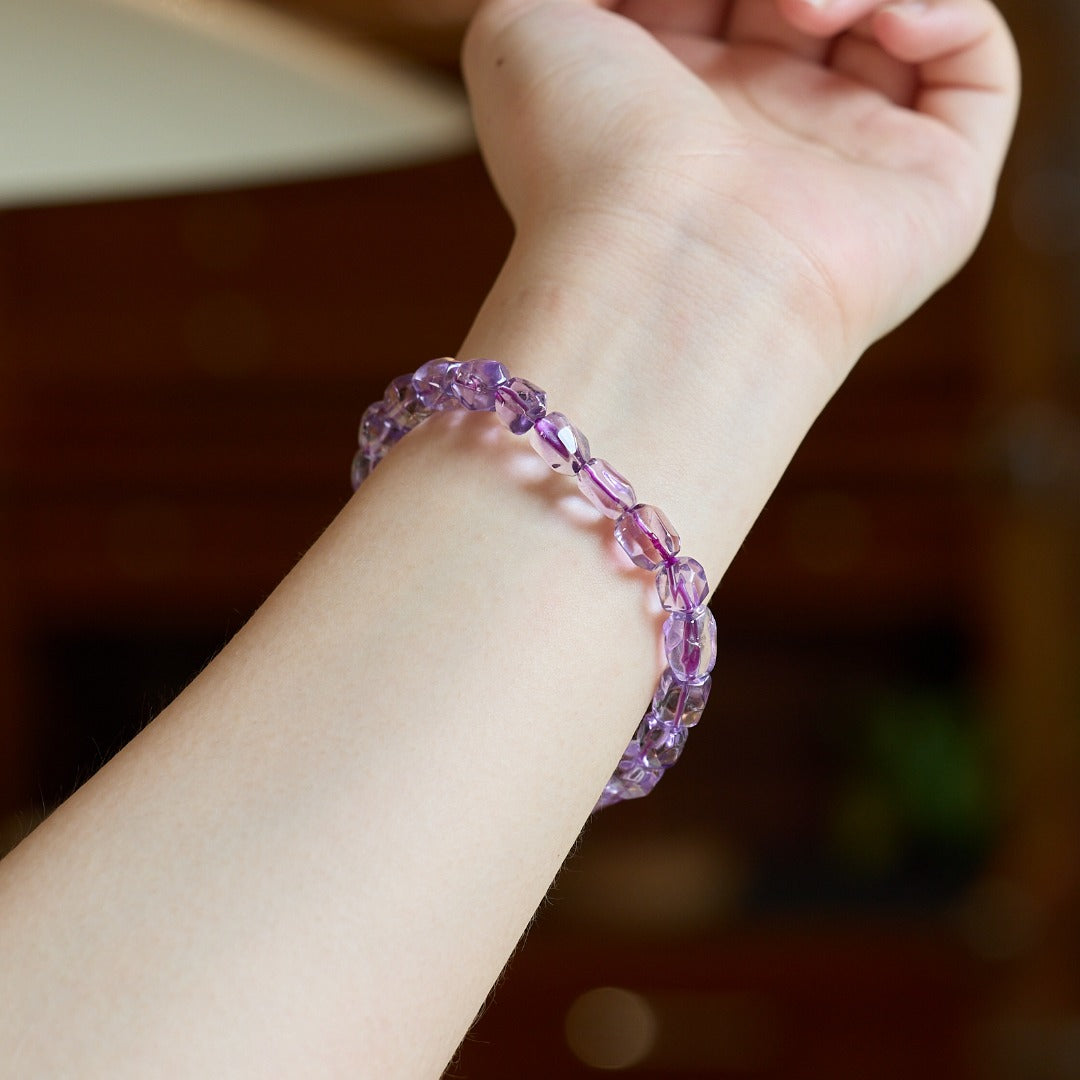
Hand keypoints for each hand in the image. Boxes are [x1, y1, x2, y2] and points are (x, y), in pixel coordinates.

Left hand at [463, 0, 1019, 358]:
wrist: (666, 277)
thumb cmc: (583, 162)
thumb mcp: (525, 27)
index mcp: (669, 100)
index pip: (708, 0)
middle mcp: (757, 129)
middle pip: (800, 5)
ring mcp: (844, 157)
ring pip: (889, 22)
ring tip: (799, 8)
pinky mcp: (930, 187)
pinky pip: (974, 71)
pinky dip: (946, 11)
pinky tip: (884, 21)